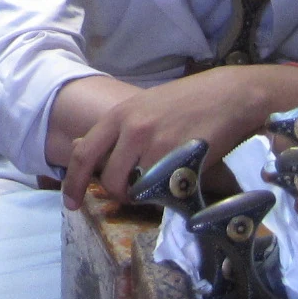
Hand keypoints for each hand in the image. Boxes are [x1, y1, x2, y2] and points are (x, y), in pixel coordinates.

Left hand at [60, 66, 297, 210]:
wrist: (227, 95)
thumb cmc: (186, 102)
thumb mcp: (142, 107)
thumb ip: (117, 130)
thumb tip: (83, 148)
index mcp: (119, 115)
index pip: (84, 154)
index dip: (72, 182)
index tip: (70, 203)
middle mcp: (133, 129)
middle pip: (110, 180)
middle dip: (119, 194)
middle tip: (134, 194)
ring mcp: (157, 145)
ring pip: (135, 189)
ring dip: (144, 197)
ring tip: (159, 187)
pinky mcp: (181, 159)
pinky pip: (164, 192)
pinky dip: (168, 196)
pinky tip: (179, 184)